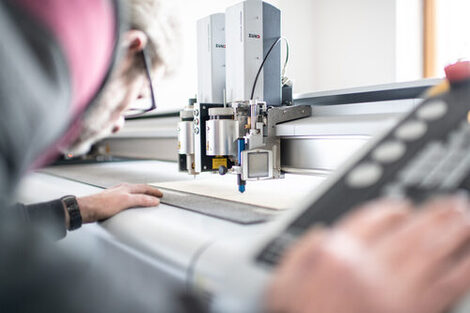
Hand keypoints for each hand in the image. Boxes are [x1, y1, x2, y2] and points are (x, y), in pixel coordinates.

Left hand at [71, 183, 162, 224]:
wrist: (86, 209)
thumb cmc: (101, 204)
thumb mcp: (125, 201)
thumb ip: (140, 200)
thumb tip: (153, 200)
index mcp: (126, 188)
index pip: (144, 188)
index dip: (154, 191)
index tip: (160, 195)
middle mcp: (121, 190)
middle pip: (139, 189)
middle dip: (149, 192)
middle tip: (156, 195)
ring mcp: (116, 195)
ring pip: (132, 194)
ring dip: (140, 196)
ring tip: (146, 199)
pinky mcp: (110, 202)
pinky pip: (125, 200)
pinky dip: (132, 202)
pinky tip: (129, 206)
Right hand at [267, 196, 469, 312]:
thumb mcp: (280, 285)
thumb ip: (299, 252)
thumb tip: (320, 233)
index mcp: (337, 257)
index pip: (371, 219)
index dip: (392, 209)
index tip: (402, 207)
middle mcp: (371, 271)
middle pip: (410, 233)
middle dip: (435, 215)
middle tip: (452, 204)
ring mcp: (395, 294)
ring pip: (433, 255)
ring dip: (455, 234)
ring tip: (465, 219)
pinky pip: (446, 288)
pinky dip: (463, 272)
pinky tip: (469, 261)